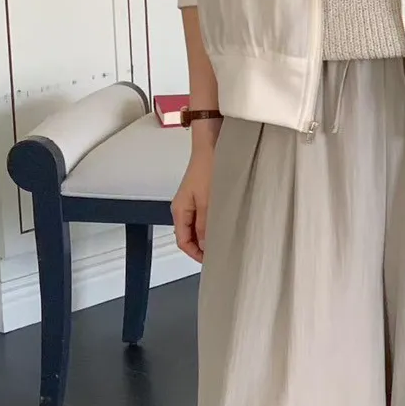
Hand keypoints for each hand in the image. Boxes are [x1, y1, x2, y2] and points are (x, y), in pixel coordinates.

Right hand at [173, 132, 217, 263]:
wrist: (211, 144)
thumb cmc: (207, 166)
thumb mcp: (208, 200)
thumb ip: (205, 225)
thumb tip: (205, 246)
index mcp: (180, 210)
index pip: (183, 241)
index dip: (196, 254)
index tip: (211, 261)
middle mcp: (184, 207)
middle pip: (189, 236)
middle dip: (203, 247)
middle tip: (220, 254)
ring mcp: (193, 202)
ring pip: (198, 227)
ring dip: (208, 236)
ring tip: (224, 241)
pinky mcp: (202, 196)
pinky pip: (204, 217)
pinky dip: (212, 224)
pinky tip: (224, 225)